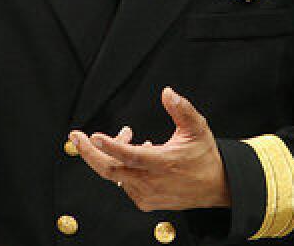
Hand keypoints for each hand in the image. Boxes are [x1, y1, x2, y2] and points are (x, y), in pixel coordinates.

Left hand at [69, 87, 230, 210]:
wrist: (216, 186)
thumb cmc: (205, 156)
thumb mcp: (197, 128)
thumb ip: (181, 109)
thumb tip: (167, 92)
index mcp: (162, 163)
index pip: (129, 156)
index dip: (110, 146)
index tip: (93, 135)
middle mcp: (151, 181)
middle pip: (110, 170)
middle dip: (89, 152)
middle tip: (76, 136)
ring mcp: (146, 194)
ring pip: (116, 174)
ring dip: (113, 153)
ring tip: (126, 134)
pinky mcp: (145, 201)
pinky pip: (124, 183)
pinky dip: (123, 166)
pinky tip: (136, 152)